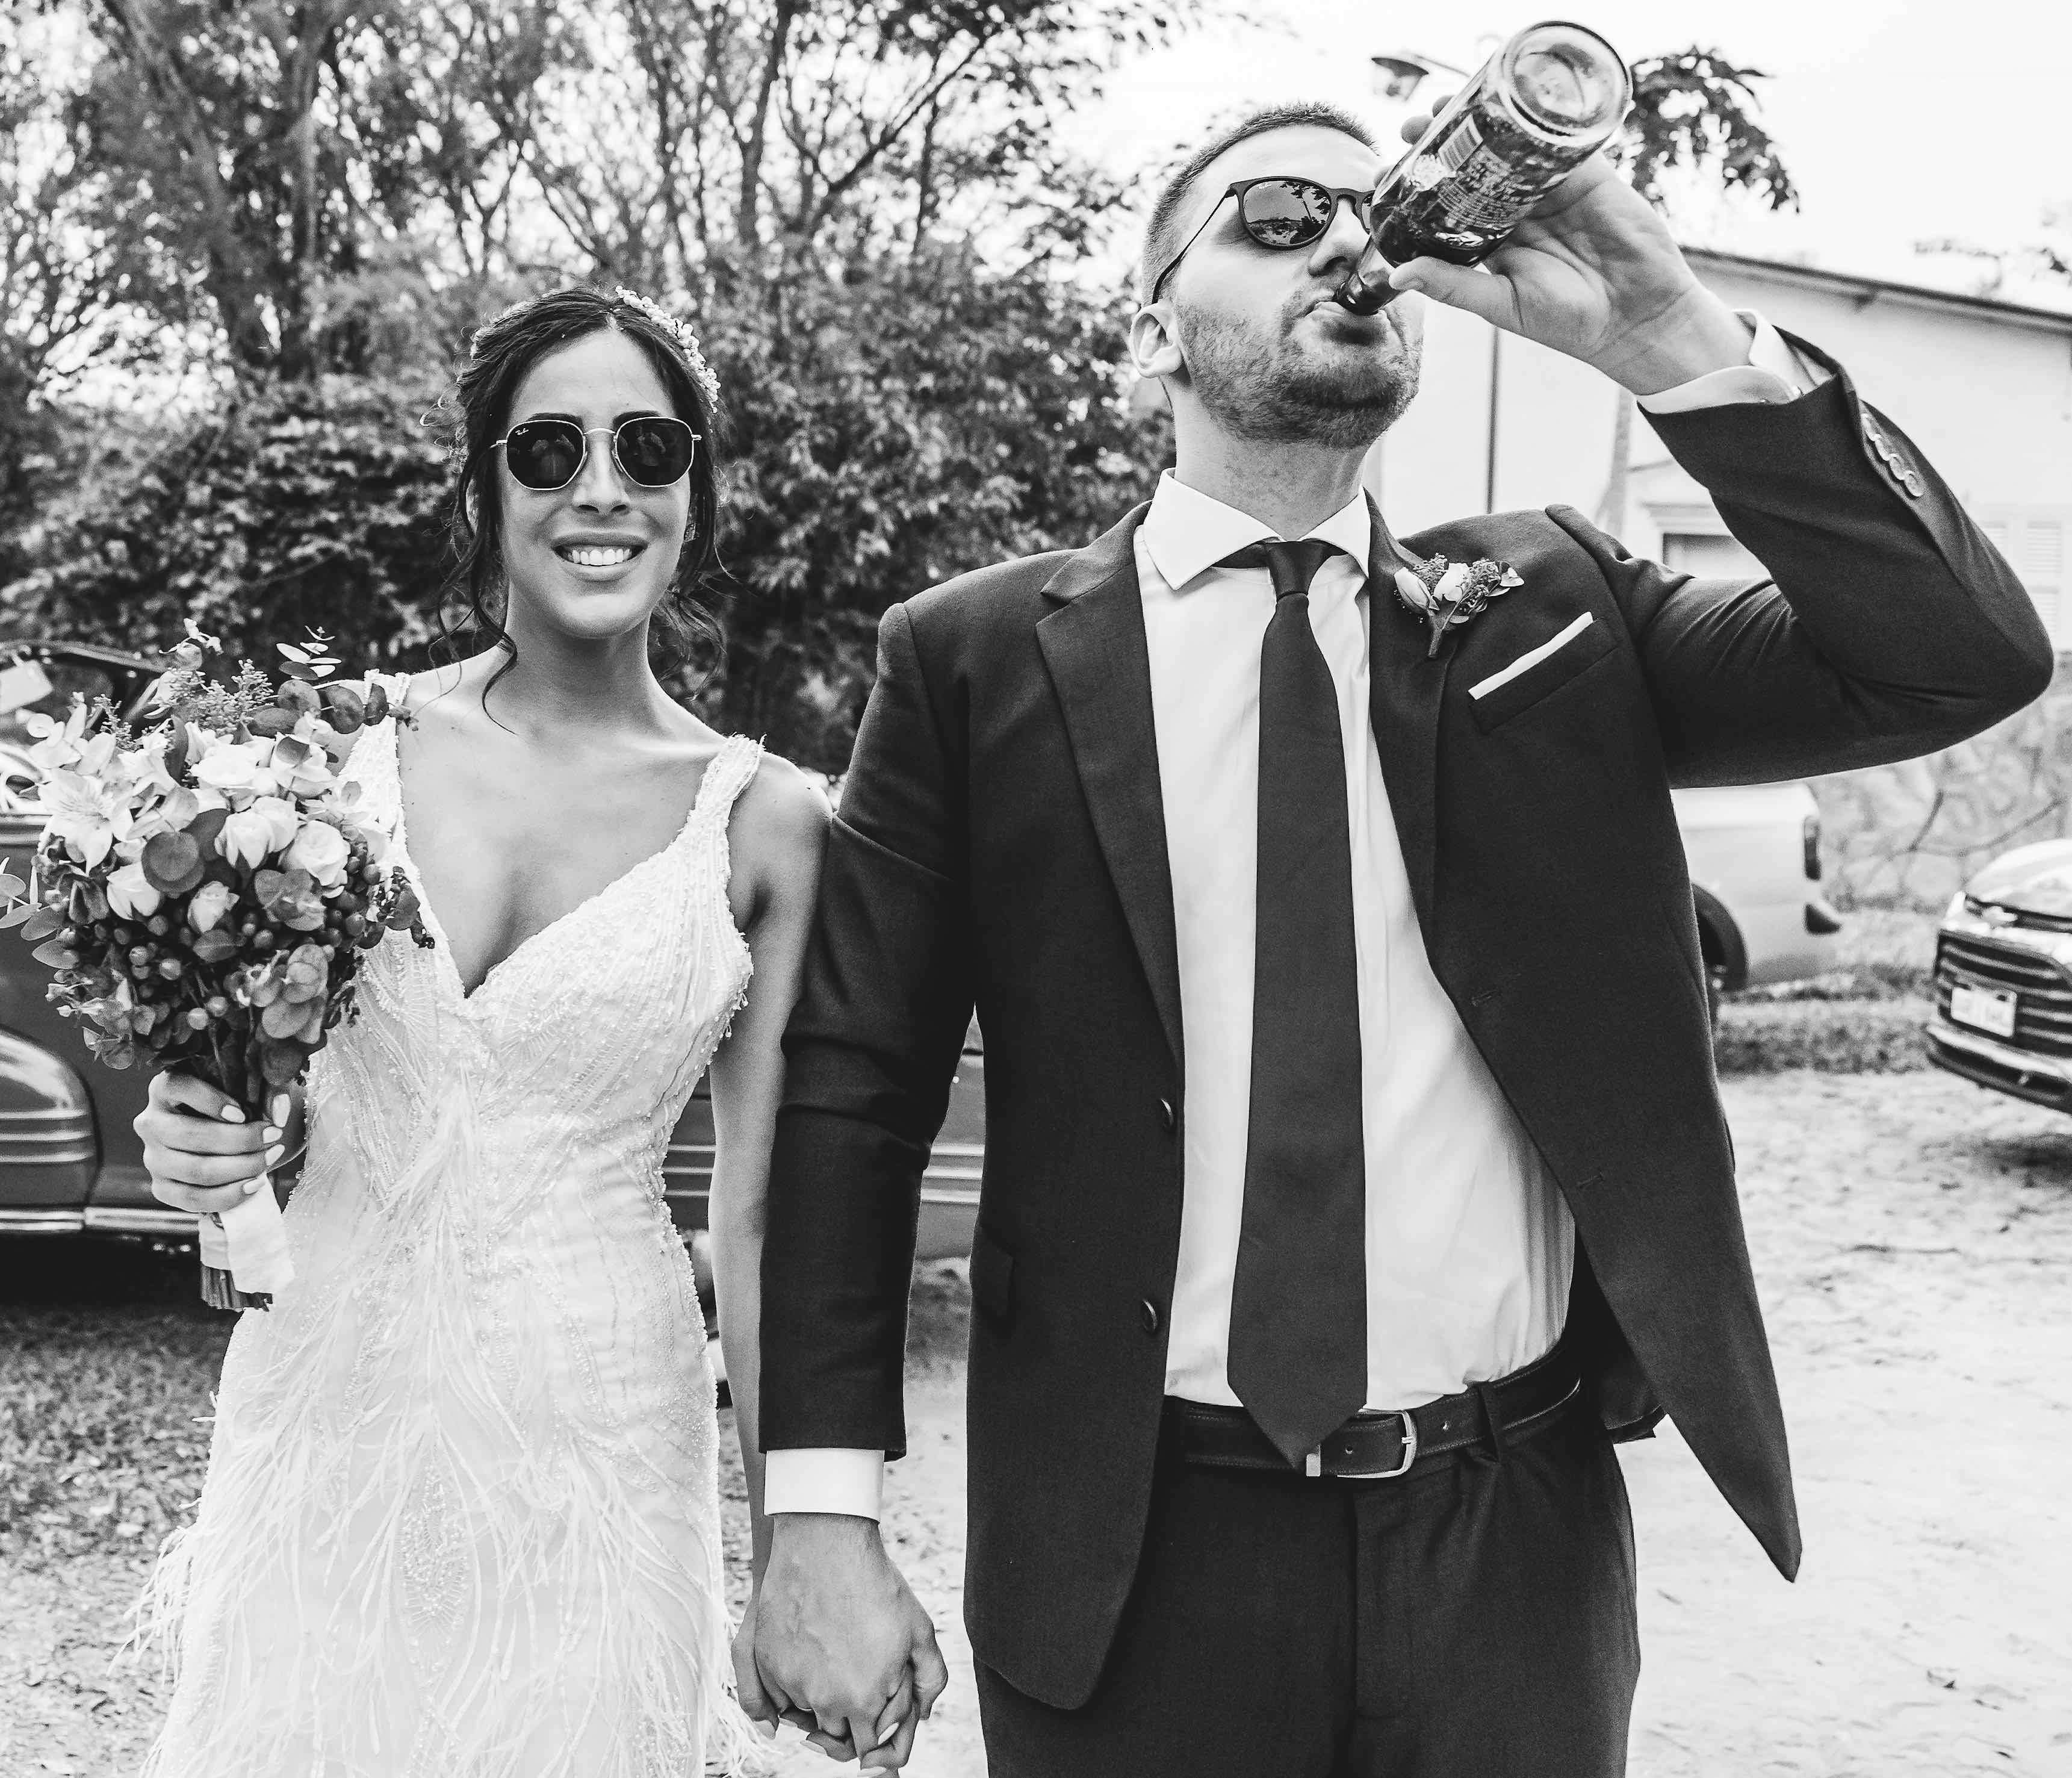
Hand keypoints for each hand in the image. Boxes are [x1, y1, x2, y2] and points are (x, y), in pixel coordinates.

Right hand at [137, 1073, 280, 1216]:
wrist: (236, 1143)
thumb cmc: (243, 1107)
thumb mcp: (253, 1091)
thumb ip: (269, 1092)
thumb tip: (279, 1110)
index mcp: (166, 1088)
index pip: (176, 1085)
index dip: (210, 1100)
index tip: (243, 1114)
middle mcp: (151, 1122)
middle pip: (190, 1135)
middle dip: (240, 1140)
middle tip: (274, 1137)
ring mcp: (152, 1157)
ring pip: (194, 1170)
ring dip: (240, 1168)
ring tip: (269, 1159)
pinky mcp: (161, 1187)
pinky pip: (192, 1199)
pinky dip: (228, 1194)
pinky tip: (254, 1184)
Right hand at [749, 1515, 947, 1769]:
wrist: (825, 1544)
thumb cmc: (875, 1585)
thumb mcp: (919, 1630)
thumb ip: (928, 1682)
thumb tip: (922, 1717)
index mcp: (865, 1699)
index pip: (869, 1750)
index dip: (875, 1744)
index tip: (874, 1738)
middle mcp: (825, 1700)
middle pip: (836, 1738)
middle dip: (849, 1723)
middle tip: (858, 1688)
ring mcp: (791, 1683)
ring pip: (805, 1719)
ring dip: (819, 1706)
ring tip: (835, 1665)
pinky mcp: (765, 1664)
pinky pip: (776, 1700)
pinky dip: (790, 1692)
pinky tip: (809, 1660)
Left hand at [1390, 104, 1753, 395]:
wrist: (1636, 317)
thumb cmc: (1568, 322)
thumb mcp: (1502, 305)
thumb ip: (1453, 286)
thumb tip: (1397, 277)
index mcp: (1493, 243)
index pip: (1448, 207)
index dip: (1421, 186)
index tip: (1388, 171)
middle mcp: (1519, 212)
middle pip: (1474, 168)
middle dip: (1443, 144)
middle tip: (1413, 124)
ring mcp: (1552, 190)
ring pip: (1511, 147)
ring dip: (1482, 123)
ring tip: (1446, 105)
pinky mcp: (1588, 175)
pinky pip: (1559, 140)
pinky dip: (1538, 118)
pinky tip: (1511, 98)